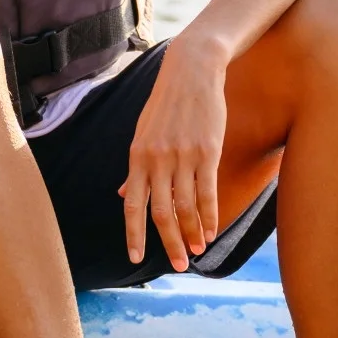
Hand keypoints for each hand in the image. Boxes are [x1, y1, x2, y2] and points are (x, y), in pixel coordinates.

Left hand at [121, 43, 229, 271]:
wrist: (191, 72)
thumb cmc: (166, 105)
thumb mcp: (143, 134)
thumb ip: (135, 168)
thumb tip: (125, 196)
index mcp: (137, 157)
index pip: (133, 205)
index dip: (133, 234)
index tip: (135, 259)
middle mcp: (157, 160)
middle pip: (160, 212)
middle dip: (168, 243)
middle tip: (177, 266)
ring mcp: (182, 156)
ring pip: (186, 206)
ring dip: (192, 233)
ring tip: (198, 251)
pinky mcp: (207, 151)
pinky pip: (207, 191)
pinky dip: (210, 216)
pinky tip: (213, 231)